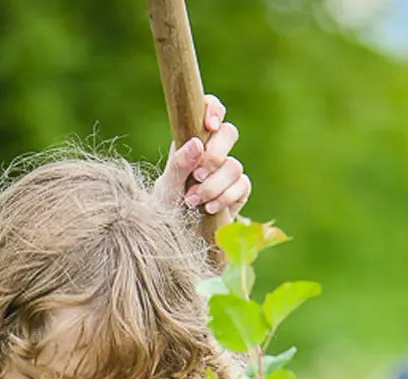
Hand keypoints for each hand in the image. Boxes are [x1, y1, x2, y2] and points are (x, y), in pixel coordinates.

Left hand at [156, 94, 250, 217]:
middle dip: (216, 154)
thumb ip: (179, 165)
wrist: (177, 238)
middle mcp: (213, 152)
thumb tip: (197, 143)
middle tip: (198, 174)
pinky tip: (208, 208)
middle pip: (229, 133)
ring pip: (234, 165)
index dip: (214, 110)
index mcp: (193, 140)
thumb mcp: (166, 187)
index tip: (209, 126)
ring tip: (194, 200)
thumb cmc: (166, 209)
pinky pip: (242, 186)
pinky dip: (225, 197)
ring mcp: (228, 172)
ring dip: (215, 184)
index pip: (210, 111)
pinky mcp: (238, 192)